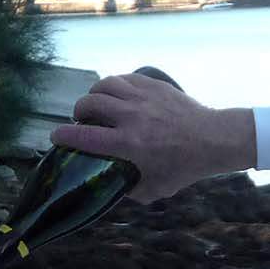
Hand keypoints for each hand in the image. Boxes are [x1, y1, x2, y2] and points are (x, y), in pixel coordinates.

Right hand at [50, 72, 255, 201]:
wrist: (213, 139)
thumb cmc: (184, 167)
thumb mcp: (154, 189)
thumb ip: (129, 190)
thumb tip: (112, 188)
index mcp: (128, 144)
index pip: (83, 137)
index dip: (63, 136)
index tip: (55, 137)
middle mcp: (131, 117)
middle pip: (89, 104)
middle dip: (78, 113)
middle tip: (82, 121)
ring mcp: (142, 98)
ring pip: (104, 85)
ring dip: (94, 94)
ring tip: (96, 103)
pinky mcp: (154, 85)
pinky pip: (124, 78)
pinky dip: (114, 85)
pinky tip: (116, 93)